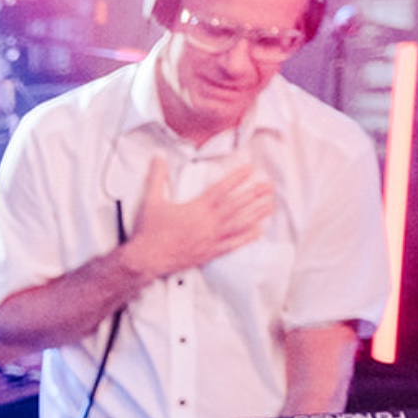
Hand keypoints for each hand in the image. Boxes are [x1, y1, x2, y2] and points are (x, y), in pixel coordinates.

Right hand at [119, 156, 273, 281]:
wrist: (147, 259)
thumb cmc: (149, 231)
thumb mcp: (151, 200)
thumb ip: (157, 177)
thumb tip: (158, 158)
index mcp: (196, 208)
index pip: (221, 189)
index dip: (237, 178)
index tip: (250, 169)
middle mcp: (207, 223)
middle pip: (236, 206)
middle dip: (254, 194)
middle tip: (269, 186)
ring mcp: (211, 239)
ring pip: (239, 224)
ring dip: (256, 214)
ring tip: (270, 205)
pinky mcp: (209, 253)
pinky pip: (233, 244)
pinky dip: (247, 238)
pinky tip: (258, 232)